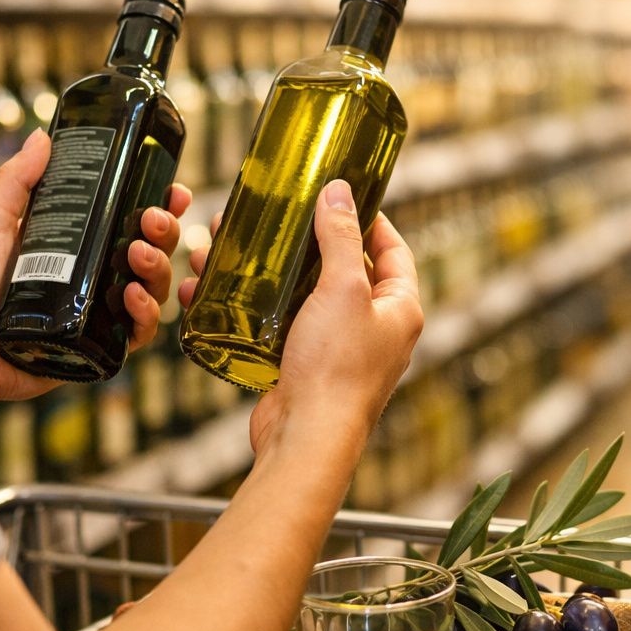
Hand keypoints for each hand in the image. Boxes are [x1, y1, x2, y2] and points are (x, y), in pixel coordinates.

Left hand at [0, 129, 190, 425]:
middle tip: (152, 219)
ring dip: (158, 267)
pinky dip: (146, 313)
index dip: (158, 205)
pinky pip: (140, 333)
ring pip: (154, 289)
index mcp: (75, 244)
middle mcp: (93, 277)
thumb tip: (41, 137)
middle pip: (151, 251)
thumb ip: (16, 180)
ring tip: (137, 254)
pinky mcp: (99, 349)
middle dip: (163, 231)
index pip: (129, 220)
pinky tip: (132, 296)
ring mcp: (99, 313)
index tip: (173, 190)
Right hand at [181, 180, 422, 453]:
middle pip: (347, 271)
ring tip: (241, 249)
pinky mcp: (306, 367)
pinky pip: (283, 326)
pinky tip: (230, 291)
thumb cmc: (335, 369)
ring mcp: (340, 351)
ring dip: (277, 274)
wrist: (305, 438)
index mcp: (400, 309)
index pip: (394, 251)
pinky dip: (259, 308)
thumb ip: (341, 237)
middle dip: (312, 244)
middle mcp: (376, 330)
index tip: (346, 196)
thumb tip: (339, 192)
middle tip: (284, 219)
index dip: (373, 220)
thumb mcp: (342, 289)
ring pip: (308, 298)